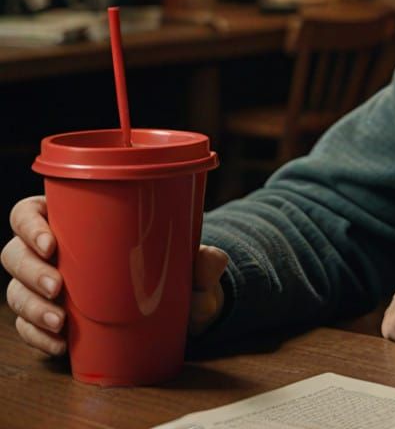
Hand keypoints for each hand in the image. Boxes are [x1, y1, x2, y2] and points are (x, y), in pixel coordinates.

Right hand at [3, 195, 229, 356]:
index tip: (51, 242)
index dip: (29, 225)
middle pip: (14, 253)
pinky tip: (59, 344)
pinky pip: (28, 328)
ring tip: (60, 322)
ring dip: (32, 308)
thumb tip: (212, 261)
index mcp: (73, 218)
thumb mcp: (189, 258)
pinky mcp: (50, 319)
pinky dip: (37, 337)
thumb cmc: (171, 264)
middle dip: (30, 271)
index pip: (30, 212)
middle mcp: (52, 250)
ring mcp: (47, 286)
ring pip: (16, 292)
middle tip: (59, 287)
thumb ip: (203, 260)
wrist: (178, 304)